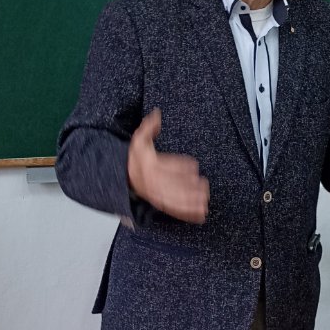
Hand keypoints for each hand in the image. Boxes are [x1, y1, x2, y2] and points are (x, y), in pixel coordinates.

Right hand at [127, 109, 209, 223]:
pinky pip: (174, 210)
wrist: (125, 174)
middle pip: (172, 185)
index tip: (194, 165)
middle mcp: (154, 182)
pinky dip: (187, 214)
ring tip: (204, 203)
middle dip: (188, 187)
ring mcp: (158, 194)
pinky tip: (200, 215)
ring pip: (174, 200)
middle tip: (204, 186)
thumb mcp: (139, 139)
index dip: (180, 166)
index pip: (166, 165)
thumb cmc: (137, 157)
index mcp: (150, 165)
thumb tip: (156, 114)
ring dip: (190, 203)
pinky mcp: (162, 202)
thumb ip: (148, 127)